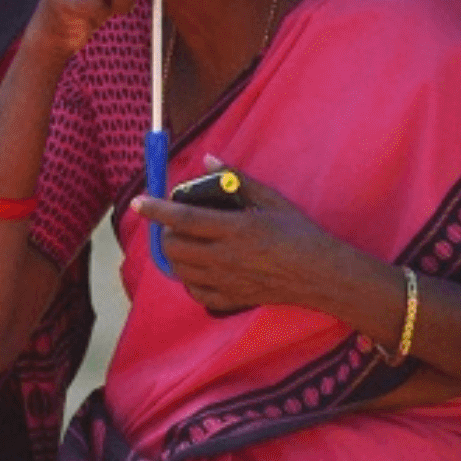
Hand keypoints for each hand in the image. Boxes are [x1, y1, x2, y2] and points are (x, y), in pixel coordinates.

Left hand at [129, 157, 339, 312]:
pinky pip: (195, 292)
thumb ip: (236, 179)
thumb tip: (206, 160)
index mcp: (235, 229)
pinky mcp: (231, 300)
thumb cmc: (299, 233)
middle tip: (175, 224)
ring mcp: (227, 282)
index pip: (183, 219)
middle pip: (174, 247)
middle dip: (165, 233)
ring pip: (180, 271)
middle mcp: (226, 257)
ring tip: (186, 243)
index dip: (156, 209)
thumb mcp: (271, 200)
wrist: (322, 275)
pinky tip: (199, 268)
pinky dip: (190, 280)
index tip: (138, 202)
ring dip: (175, 255)